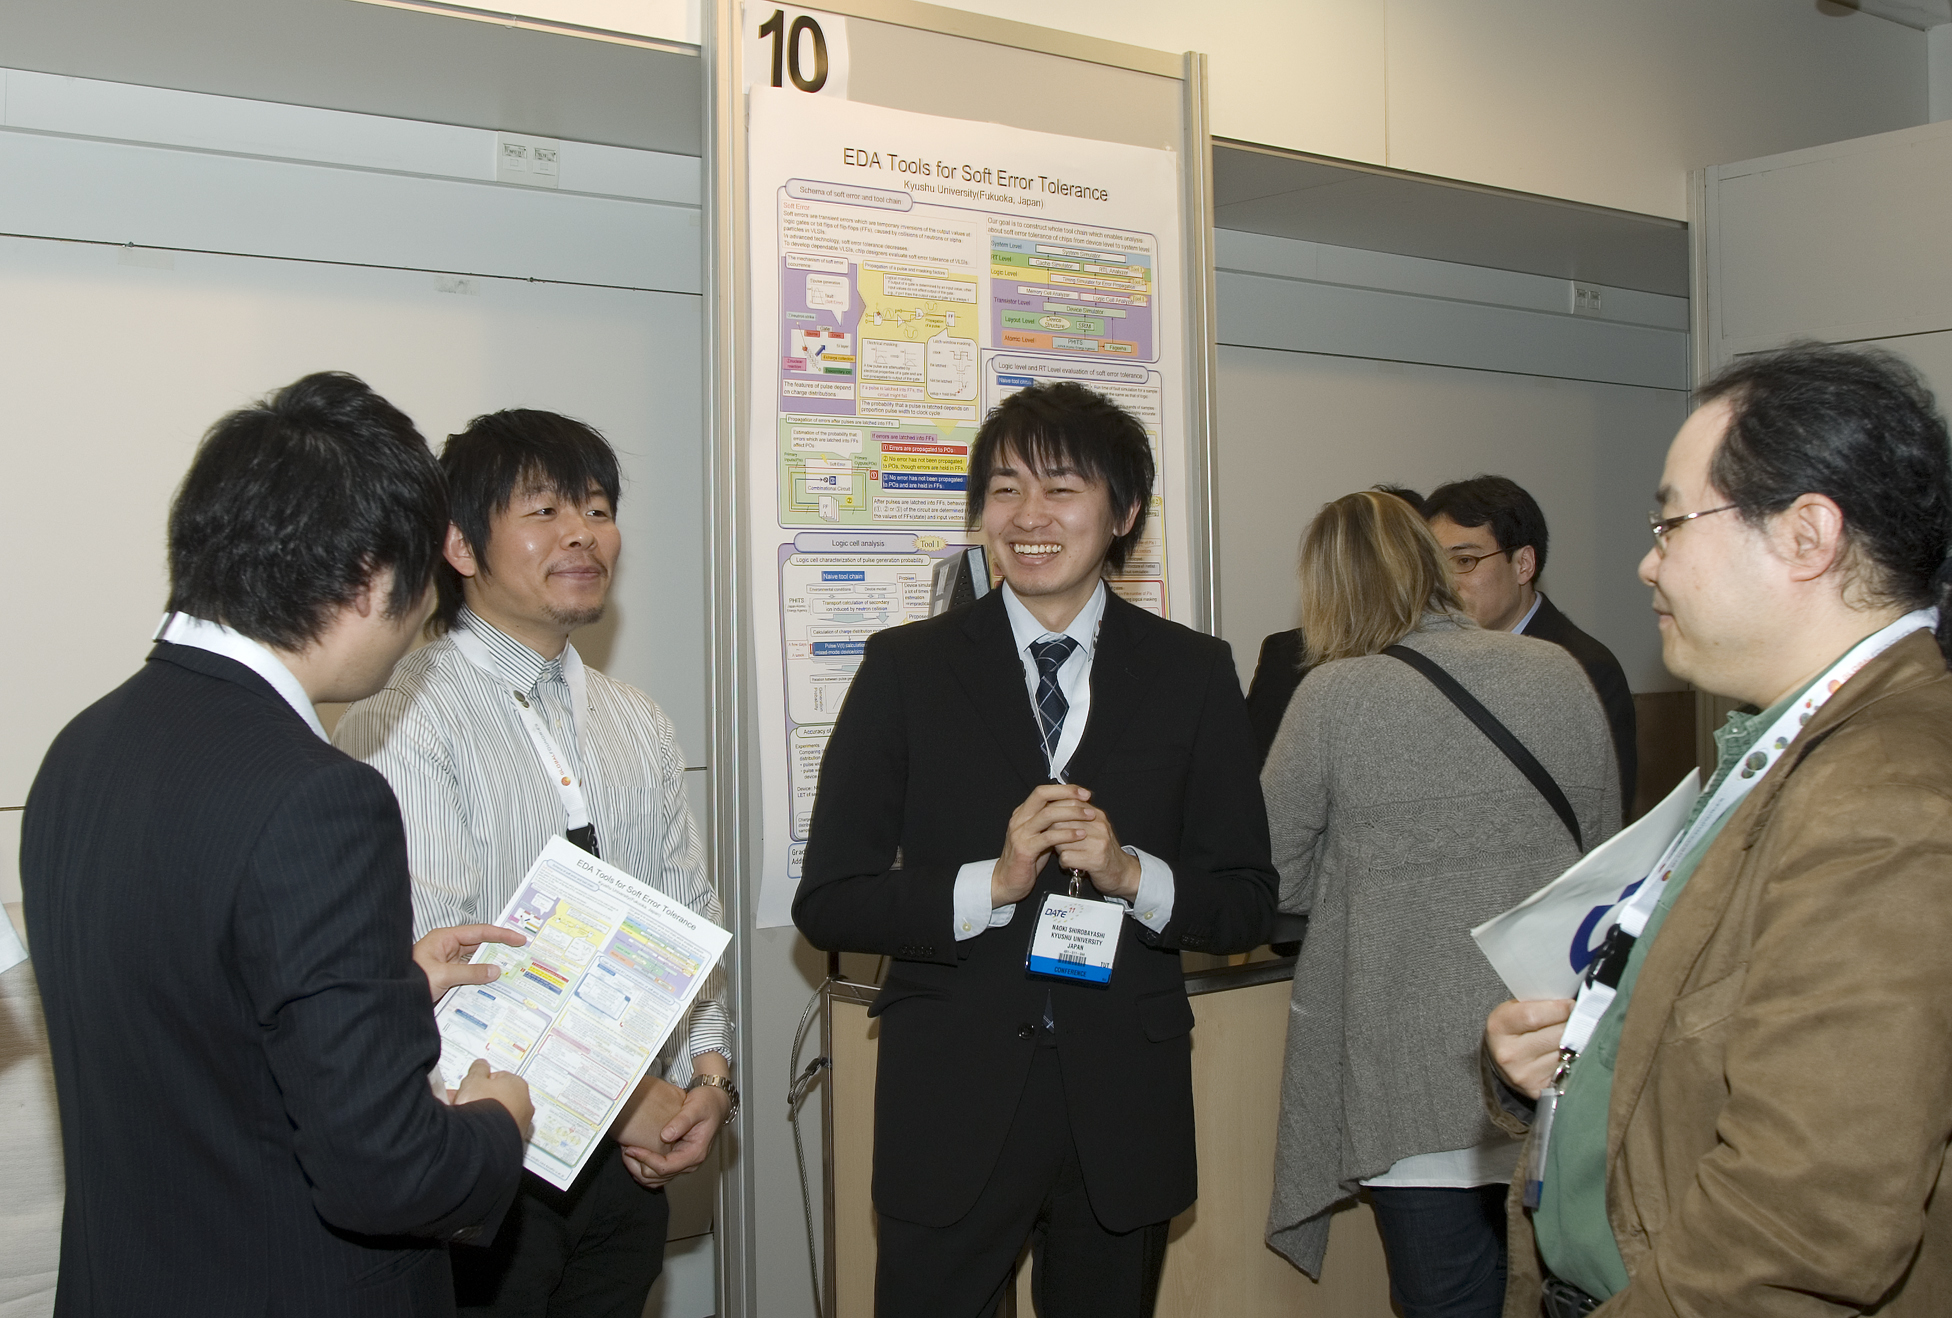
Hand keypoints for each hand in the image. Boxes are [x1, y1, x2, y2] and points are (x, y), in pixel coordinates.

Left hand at [413, 924, 527, 1000]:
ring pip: (474, 962)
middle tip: (519, 954)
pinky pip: (467, 974)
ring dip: (489, 967)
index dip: (501, 934)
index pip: (479, 932)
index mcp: (445, 938)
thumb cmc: (410, 979)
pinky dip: (479, 978)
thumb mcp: (443, 975)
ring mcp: (446, 962)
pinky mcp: (446, 977)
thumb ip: (471, 972)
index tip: (519, 939)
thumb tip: (495, 971)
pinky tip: (490, 984)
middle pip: (479, 945)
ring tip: (509, 971)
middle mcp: (447, 948)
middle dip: (498, 950)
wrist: (393, 998)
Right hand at [454, 1057, 533, 1138]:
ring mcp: (520, 1123)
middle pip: (496, 1097)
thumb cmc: (482, 1106)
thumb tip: (481, 1066)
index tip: (468, 1088)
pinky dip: (485, 1129)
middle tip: (461, 1102)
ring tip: (463, 1118)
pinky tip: (472, 1130)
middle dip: (478, 1099)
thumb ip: (478, 1069)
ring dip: (480, 1114)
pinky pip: (496, 1130)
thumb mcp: (474, 1079)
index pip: (497, 1079)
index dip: (479, 1083)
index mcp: (518, 1085)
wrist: (483, 1139)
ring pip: (496, 1114)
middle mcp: (524, 1104)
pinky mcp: (513, 1140)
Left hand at [620, 1059, 730, 1187]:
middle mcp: (689, 1162)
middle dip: (639, 1165)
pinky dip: (644, 1166)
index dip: (647, 1159)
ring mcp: (682, 1162)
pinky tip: (636, 1153)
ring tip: (628, 1151)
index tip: (632, 1148)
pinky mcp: (676, 1159)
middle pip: (659, 1177)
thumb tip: (666, 1135)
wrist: (714, 1102)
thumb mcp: (696, 1108)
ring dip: (639, 1169)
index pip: (666, 1167)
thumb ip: (682, 1121)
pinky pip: (657, 1172)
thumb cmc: (707, 1104)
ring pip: (656, 1179)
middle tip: (626, 1149)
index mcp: (695, 1153)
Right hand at [992, 784, 1114, 906]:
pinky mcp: (1025, 849)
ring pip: (1047, 815)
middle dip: (1067, 794)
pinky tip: (1080, 834)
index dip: (1064, 789)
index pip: (1043, 791)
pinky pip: (1048, 837)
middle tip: (1087, 799)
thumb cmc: (1027, 858)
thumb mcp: (1040, 834)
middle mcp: (1020, 819)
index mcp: (1023, 813)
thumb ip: (1052, 821)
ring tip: (1089, 815)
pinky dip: (1066, 834)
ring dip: (1071, 813)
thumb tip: (1074, 808)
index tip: (1083, 792)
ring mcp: (1020, 834)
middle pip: (1042, 796)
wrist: (1007, 881)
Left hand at [1052, 783, 1140, 900]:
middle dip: (1054, 833)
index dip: (1054, 812)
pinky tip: (1070, 863)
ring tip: (1067, 852)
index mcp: (1097, 815)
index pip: (1070, 803)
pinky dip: (1064, 863)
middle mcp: (1099, 826)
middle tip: (1058, 841)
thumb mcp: (1094, 828)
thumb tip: (1053, 806)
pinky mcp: (1095, 860)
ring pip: (1061, 841)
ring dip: (1059, 849)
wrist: (1122, 872)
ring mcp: (1098, 843)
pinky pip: (1066, 858)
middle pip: (1061, 822)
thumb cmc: (1103, 850)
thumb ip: (1078, 816)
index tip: (1047, 820)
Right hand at [1486, 998, 1573, 1099]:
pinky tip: (1573, 1053)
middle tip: (1582, 1018)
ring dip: (1579, 1042)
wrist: (1503, 1060)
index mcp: (1500, 1026)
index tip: (1573, 1004)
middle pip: (1556, 1035)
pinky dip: (1576, 1060)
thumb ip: (1539, 1003)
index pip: (1533, 1016)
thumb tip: (1572, 1001)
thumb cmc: (1515, 1028)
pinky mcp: (1539, 1089)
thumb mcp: (1516, 1009)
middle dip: (1575, 1024)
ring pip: (1566, 1053)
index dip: (1559, 1008)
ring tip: (1578, 1034)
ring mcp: (1524, 1074)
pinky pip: (1569, 1070)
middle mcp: (1509, 1053)